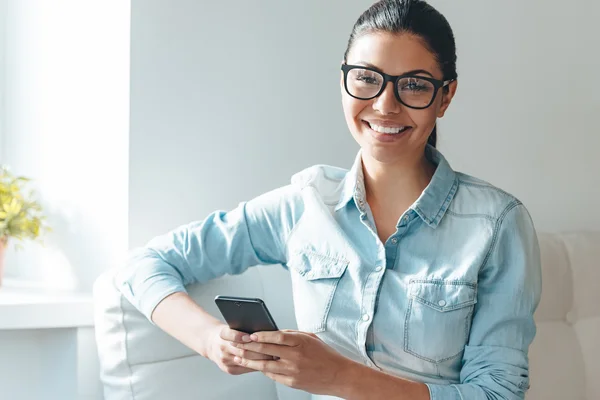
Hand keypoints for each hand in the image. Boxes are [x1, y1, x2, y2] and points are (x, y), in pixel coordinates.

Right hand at [205, 324, 274, 375]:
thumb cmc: (228, 333)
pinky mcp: (229, 369)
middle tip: (272, 348)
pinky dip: (257, 366)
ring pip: (245, 360)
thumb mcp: (232, 326)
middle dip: (258, 350)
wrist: (211, 344)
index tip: (252, 336)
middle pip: (242, 350)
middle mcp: (222, 348)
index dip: (241, 336)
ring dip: (260, 359)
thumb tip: (263, 329)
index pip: (231, 335)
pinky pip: (245, 368)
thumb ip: (244, 328)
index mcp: (222, 334)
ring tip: (273, 356)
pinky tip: (266, 363)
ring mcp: (225, 360)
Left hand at [232, 330, 352, 394]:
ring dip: (250, 360)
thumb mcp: (311, 338)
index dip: (261, 335)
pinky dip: (263, 370)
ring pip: (266, 365)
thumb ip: (292, 335)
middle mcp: (295, 357)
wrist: (339, 376)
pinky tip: (254, 366)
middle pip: (267, 350)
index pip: (276, 337)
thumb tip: (274, 333)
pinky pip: (273, 375)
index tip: (250, 334)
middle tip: (238, 343)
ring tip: (239, 357)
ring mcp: (293, 371)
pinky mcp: (292, 382)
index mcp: (301, 343)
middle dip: (250, 346)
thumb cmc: (326, 355)